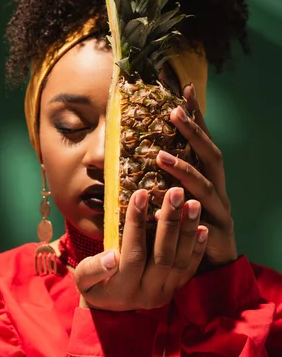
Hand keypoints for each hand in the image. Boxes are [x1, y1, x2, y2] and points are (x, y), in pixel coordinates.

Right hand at [75, 188, 207, 311]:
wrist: (113, 310)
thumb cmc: (95, 286)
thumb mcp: (83, 280)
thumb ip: (93, 269)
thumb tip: (111, 257)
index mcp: (122, 289)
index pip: (133, 253)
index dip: (136, 223)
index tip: (141, 193)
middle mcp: (148, 293)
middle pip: (163, 256)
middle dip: (170, 221)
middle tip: (176, 192)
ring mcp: (165, 292)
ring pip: (181, 260)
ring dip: (188, 230)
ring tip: (193, 203)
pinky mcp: (177, 289)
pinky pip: (190, 268)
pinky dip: (198, 247)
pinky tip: (203, 226)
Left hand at [156, 83, 236, 267]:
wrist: (212, 267)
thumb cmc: (188, 228)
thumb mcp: (175, 198)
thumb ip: (163, 179)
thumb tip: (136, 153)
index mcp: (208, 178)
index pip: (202, 141)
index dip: (196, 116)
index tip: (184, 90)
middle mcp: (217, 189)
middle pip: (211, 155)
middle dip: (194, 132)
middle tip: (174, 112)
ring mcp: (220, 210)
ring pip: (206, 185)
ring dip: (184, 168)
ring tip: (160, 155)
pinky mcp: (216, 233)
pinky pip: (198, 220)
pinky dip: (182, 211)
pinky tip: (162, 207)